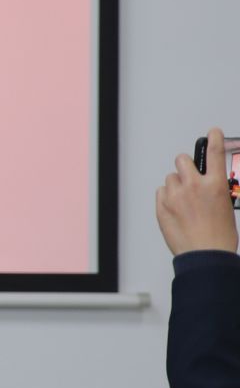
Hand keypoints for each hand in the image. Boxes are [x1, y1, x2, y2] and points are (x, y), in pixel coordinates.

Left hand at [157, 127, 237, 255]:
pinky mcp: (162, 205)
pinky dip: (167, 197)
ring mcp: (175, 195)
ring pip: (170, 178)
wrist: (205, 255)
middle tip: (189, 176)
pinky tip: (176, 210)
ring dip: (176, 185)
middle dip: (185, 165)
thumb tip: (207, 186)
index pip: (214, 154)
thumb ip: (213, 190)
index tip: (212, 132)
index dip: (213, 139)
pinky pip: (161, 192)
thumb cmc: (219, 236)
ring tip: (184, 202)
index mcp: (215, 185)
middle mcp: (193, 186)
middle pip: (181, 160)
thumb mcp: (225, 207)